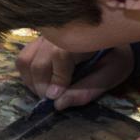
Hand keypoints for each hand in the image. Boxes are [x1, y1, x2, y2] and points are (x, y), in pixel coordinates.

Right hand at [16, 38, 132, 109]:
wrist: (113, 37)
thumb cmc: (115, 57)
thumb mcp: (110, 76)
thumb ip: (86, 90)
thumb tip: (57, 104)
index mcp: (79, 39)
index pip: (58, 58)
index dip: (56, 81)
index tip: (57, 99)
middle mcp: (56, 35)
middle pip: (37, 62)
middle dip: (41, 87)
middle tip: (53, 100)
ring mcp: (44, 36)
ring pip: (24, 61)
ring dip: (31, 82)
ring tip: (46, 92)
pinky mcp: (37, 41)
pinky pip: (23, 58)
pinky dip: (28, 75)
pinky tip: (42, 82)